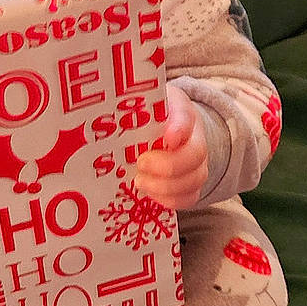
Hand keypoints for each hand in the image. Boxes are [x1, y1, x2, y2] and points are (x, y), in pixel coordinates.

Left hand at [132, 83, 210, 212]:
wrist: (161, 129)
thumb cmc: (146, 117)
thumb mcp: (139, 105)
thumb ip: (132, 110)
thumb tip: (110, 115)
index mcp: (180, 111)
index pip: (185, 116)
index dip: (179, 128)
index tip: (168, 138)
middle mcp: (194, 137)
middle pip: (196, 154)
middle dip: (168, 165)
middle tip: (140, 163)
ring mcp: (196, 163)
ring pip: (195, 179)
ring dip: (166, 186)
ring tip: (139, 182)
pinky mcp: (190, 185)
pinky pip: (188, 198)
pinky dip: (168, 200)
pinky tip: (148, 193)